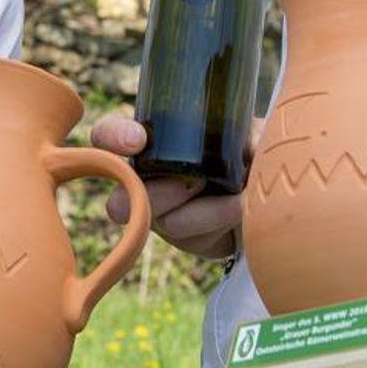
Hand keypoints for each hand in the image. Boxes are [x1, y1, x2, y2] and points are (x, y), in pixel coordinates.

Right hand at [89, 112, 246, 259]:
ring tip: (238, 195)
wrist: (258, 191)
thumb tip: (249, 149)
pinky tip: (241, 207)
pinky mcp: (181, 236)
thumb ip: (243, 134)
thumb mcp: (243, 131)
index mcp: (148, 141)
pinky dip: (219, 219)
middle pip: (123, 199)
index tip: (138, 140)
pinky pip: (192, 235)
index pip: (108, 135)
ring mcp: (159, 212)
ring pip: (165, 221)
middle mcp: (144, 179)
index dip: (112, 138)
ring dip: (205, 209)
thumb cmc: (241, 148)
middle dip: (161, 192)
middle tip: (197, 181)